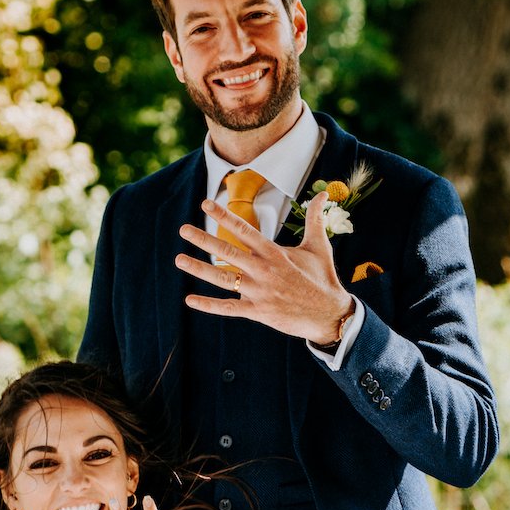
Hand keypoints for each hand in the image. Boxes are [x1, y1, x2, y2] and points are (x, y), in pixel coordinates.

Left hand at [176, 192, 353, 343]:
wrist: (330, 314)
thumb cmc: (323, 278)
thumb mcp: (319, 246)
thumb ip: (315, 219)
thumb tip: (322, 194)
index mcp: (275, 253)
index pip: (244, 230)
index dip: (224, 216)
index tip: (206, 205)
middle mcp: (263, 271)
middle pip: (227, 252)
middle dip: (203, 239)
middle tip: (183, 229)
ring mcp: (259, 292)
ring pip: (222, 279)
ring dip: (199, 269)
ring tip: (179, 259)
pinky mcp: (258, 312)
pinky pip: (228, 308)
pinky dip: (208, 305)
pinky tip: (190, 300)